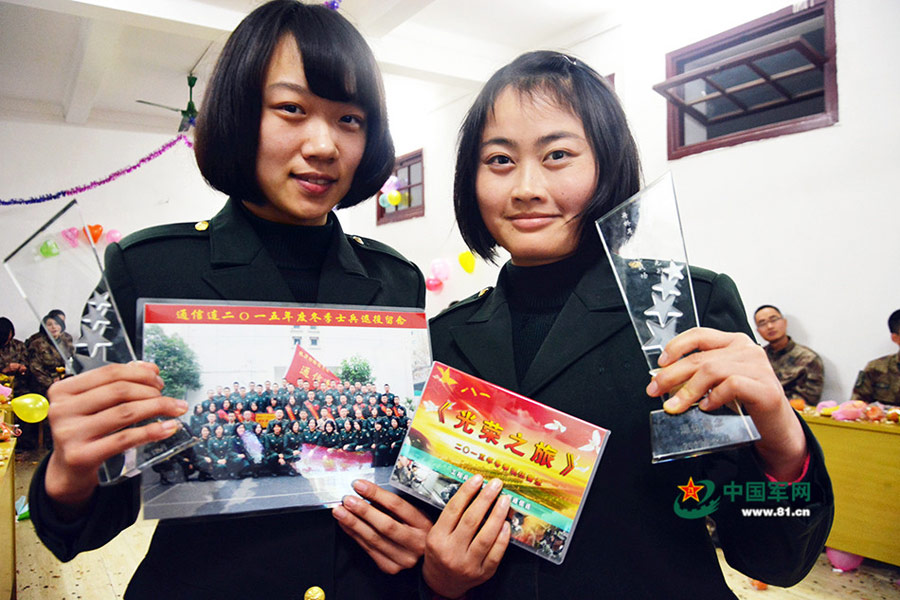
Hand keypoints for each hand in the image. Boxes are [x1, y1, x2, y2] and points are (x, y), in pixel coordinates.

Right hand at [44, 362, 187, 514]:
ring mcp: (69, 433)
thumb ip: (117, 383)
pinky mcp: (81, 455)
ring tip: (175, 409)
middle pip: (119, 391)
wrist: (68, 468)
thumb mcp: (93, 403)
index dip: (140, 373)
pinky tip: (167, 428)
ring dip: (157, 408)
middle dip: (151, 391)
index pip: (109, 373)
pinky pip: (124, 438)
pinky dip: (151, 431)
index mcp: (63, 390)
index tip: (158, 379)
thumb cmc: (83, 430)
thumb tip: (149, 368)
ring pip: (125, 413)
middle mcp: (62, 409)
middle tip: (167, 397)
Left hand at [332, 478, 431, 573]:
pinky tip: (345, 524)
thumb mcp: (413, 514)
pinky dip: (354, 535)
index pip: (397, 506)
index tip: (360, 485)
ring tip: (340, 511)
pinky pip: (368, 549)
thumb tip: (366, 492)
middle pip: (385, 524)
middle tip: (347, 500)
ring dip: (353, 523)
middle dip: (363, 511)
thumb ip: (392, 506)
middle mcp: (415, 543)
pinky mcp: (390, 567)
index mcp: (423, 524)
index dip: (376, 494)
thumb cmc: (416, 531)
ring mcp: (403, 558)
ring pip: (374, 539)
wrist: (422, 558)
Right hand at [423, 475, 510, 598]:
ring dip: (497, 515)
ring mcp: (468, 564)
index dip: (467, 492)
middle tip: (495, 485)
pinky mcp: (482, 573)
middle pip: (471, 520)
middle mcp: (451, 552)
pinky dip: (502, 538)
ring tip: (504, 500)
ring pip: (486, 537)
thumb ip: (451, 517)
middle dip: (485, 499)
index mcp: (437, 539)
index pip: (453, 510)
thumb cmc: (440, 553)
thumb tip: (474, 492)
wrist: (441, 583)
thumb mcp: (436, 534)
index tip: (477, 479)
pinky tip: (506, 524)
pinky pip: (495, 554)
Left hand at [646, 327, 806, 479]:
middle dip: (671, 375)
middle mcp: (747, 350)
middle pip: (700, 357)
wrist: (776, 427)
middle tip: (655, 390)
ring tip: (676, 405)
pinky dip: (713, 397)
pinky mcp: (766, 388)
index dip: (676, 347)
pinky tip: (706, 407)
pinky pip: (731, 386)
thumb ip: (698, 376)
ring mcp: (759, 367)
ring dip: (688, 390)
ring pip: (712, 370)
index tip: (660, 363)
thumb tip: (665, 381)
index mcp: (734, 342)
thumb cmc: (745, 402)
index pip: (699, 334)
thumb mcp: (718, 383)